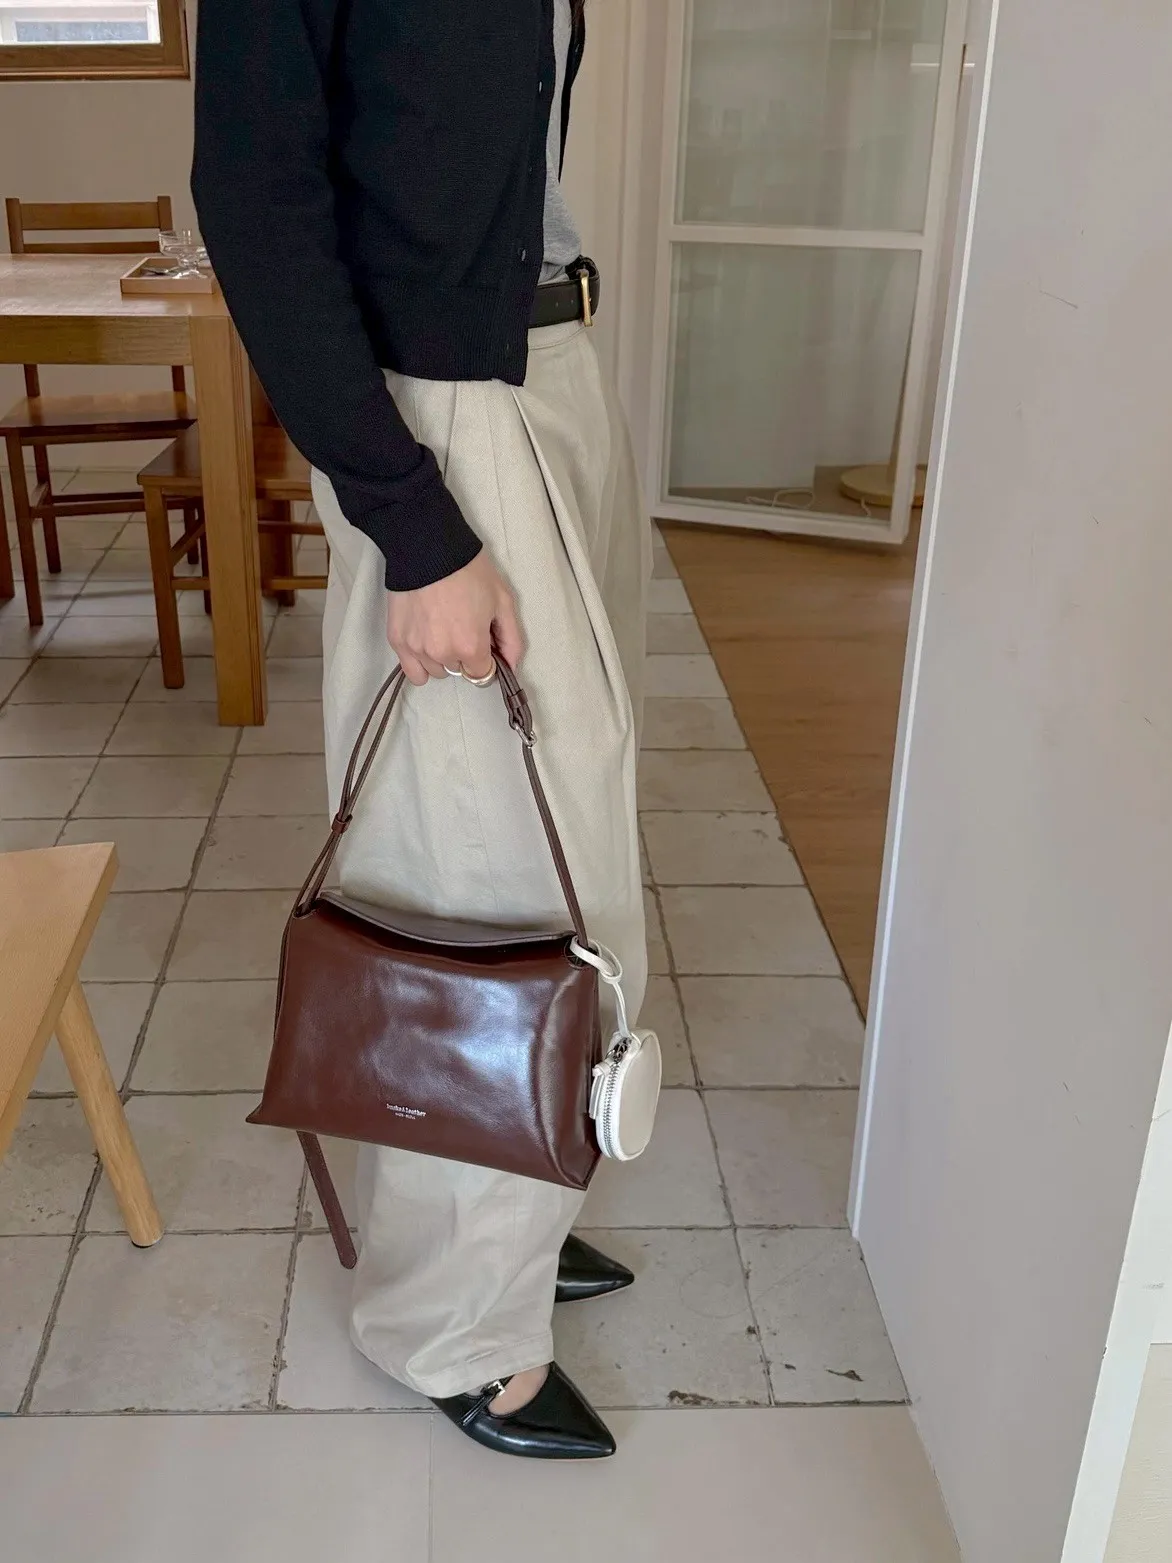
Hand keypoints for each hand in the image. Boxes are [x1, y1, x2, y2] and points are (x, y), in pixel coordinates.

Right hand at [386, 551, 524, 685]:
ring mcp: (417, 649)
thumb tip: (511, 667)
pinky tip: (426, 645)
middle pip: (459, 671)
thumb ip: (511, 639)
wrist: (428, 547)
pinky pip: (413, 673)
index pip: (482, 676)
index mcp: (470, 646)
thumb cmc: (468, 570)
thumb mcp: (502, 601)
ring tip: (441, 627)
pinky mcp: (398, 641)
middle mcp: (442, 653)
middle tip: (461, 625)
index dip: (486, 659)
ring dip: (442, 658)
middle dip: (464, 654)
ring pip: (436, 671)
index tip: (482, 642)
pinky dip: (421, 664)